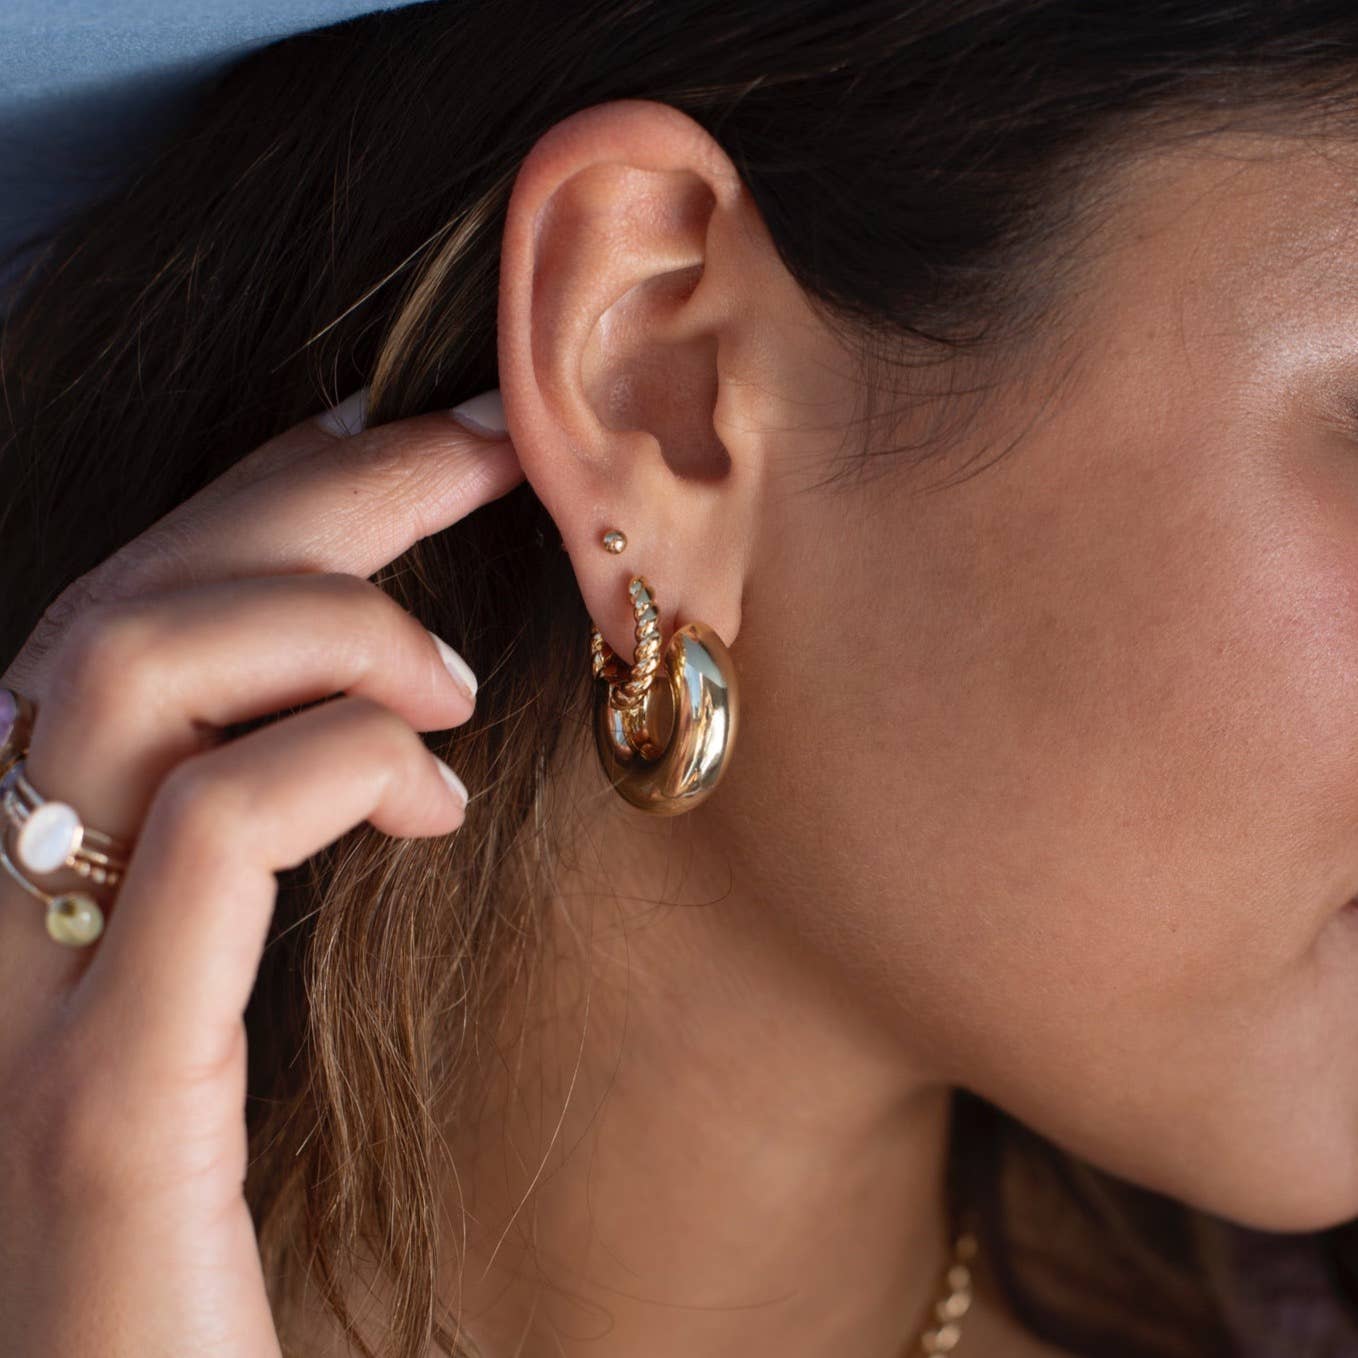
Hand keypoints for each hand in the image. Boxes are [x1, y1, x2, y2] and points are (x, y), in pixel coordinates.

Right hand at [0, 391, 524, 1356]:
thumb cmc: (220, 1240)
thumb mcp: (237, 1008)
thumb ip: (265, 862)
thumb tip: (391, 732)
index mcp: (35, 878)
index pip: (123, 615)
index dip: (257, 495)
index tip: (393, 429)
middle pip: (133, 604)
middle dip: (325, 495)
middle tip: (489, 448)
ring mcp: (22, 996)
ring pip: (130, 676)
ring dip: (327, 625)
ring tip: (455, 685)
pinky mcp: (99, 1097)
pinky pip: (202, 843)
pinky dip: (330, 767)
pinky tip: (427, 796)